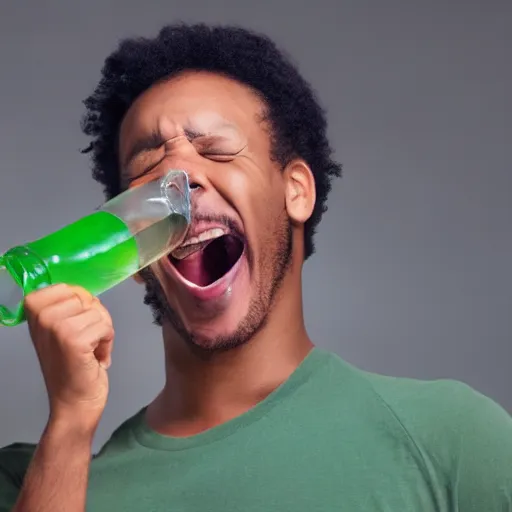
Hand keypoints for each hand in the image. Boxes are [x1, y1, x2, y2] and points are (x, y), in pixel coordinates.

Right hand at [24, 284, 114, 434]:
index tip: (74, 324)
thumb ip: (68, 307)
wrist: (74, 402)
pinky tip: (95, 358)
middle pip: (86, 298)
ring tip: (89, 350)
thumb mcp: (62, 329)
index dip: (81, 304)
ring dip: (102, 332)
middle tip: (84, 340)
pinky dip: (107, 343)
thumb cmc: (72, 364)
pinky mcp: (74, 341)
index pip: (67, 287)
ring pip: (99, 312)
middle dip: (94, 318)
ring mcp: (57, 328)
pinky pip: (106, 327)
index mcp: (34, 310)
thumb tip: (86, 293)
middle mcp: (42, 317)